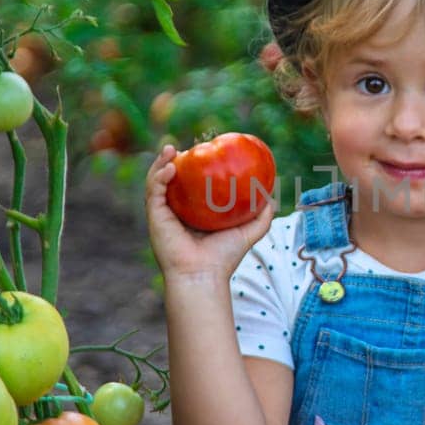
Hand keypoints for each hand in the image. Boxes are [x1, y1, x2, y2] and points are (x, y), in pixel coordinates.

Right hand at [145, 144, 275, 280]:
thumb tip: (271, 196)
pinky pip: (154, 191)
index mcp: (192, 214)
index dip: (191, 168)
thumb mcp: (248, 232)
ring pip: (157, 181)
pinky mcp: (154, 217)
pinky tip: (171, 167)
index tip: (201, 152)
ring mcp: (163, 214)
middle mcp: (175, 212)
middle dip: (171, 161)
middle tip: (182, 148)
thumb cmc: (224, 258)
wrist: (205, 275)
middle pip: (170, 181)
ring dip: (160, 162)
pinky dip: (159, 176)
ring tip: (171, 149)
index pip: (188, 186)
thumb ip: (261, 216)